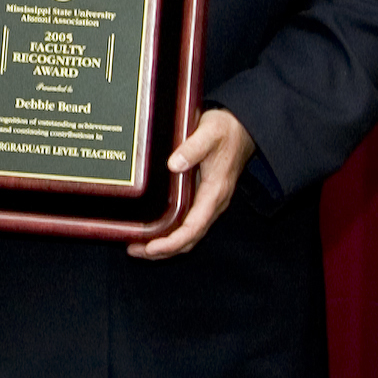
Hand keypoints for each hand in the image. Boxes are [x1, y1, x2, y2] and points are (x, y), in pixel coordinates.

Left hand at [130, 108, 254, 257]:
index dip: (172, 242)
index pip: (194, 228)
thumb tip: (173, 165)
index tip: (151, 248)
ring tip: (138, 246)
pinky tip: (154, 231)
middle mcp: (213, 204)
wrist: (242, 128)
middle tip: (135, 250)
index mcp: (215, 192)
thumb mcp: (209, 133)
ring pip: (189, 235)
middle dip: (163, 250)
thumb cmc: (226, 130)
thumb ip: (192, 148)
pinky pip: (188, 224)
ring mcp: (209, 203)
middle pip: (189, 239)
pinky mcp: (203, 199)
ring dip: (166, 245)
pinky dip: (171, 233)